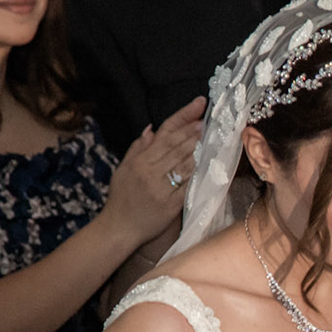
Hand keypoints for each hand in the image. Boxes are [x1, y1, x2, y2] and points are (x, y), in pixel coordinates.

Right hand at [101, 98, 204, 244]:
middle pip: (177, 146)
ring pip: (185, 164)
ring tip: (212, 137)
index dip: (183, 116)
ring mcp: (161, 189)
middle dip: (194, 132)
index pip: (165, 133)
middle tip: (209, 120)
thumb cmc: (121, 198)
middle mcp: (150, 172)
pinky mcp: (171, 205)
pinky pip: (188, 186)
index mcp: (139, 162)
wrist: (119, 228)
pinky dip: (199, 174)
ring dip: (200, 149)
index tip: (199, 103)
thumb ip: (137, 148)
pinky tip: (209, 164)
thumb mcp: (122, 169)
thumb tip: (151, 128)